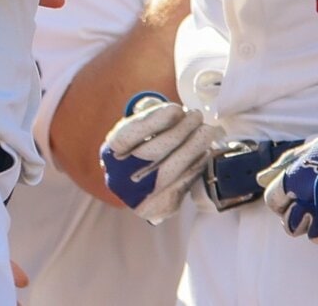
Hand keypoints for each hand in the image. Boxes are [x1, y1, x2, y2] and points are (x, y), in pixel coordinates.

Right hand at [100, 93, 214, 223]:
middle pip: (151, 153)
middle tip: (197, 116)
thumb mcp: (138, 131)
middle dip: (179, 132)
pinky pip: (182, 185)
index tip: (176, 109)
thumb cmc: (142, 148)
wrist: (141, 186)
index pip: (128, 135)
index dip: (153, 121)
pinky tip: (204, 153)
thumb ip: (152, 119)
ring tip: (206, 132)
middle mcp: (119, 177)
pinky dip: (195, 167)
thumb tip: (178, 113)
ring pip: (169, 171)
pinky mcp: (158, 208)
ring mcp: (137, 196)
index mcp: (111, 153)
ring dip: (192, 148)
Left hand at [257, 90, 317, 252]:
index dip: (282, 197)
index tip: (295, 191)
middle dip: (298, 213)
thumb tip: (261, 177)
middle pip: (290, 223)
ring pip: (310, 234)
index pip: (273, 200)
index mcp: (299, 176)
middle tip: (316, 198)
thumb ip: (289, 162)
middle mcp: (309, 201)